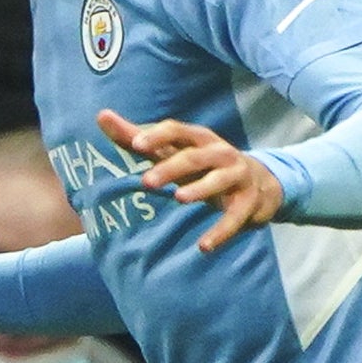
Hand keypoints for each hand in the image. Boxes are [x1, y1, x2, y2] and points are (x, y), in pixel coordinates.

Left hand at [100, 107, 280, 251]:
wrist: (260, 184)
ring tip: (179, 198)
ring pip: (219, 179)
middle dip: (171, 167)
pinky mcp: (249, 201)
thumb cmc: (203, 165)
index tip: (135, 144)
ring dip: (200, 188)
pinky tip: (204, 246)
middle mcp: (220, 152)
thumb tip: (101, 116)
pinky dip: (221, 231)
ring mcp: (237, 175)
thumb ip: (136, 137)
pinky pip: (235, 216)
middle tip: (146, 182)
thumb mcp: (172, 151)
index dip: (157, 135)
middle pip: (195, 156)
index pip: (177, 130)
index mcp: (198, 139)